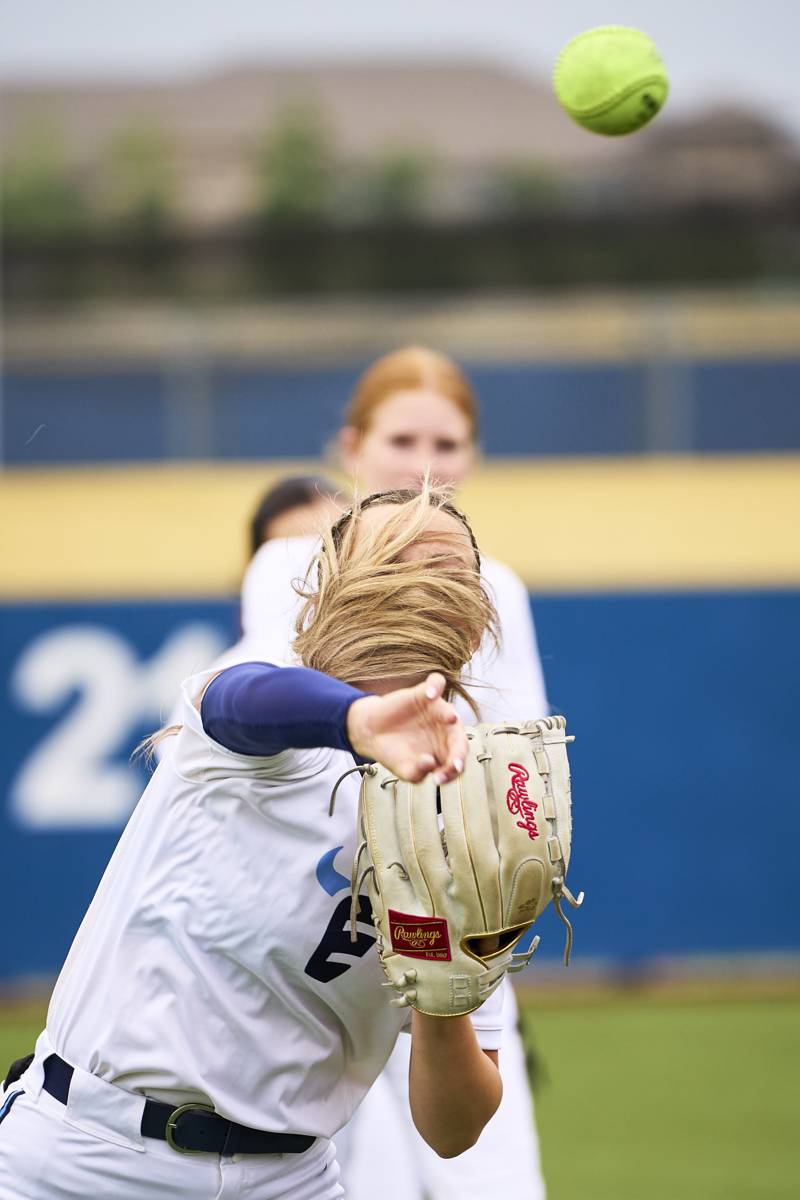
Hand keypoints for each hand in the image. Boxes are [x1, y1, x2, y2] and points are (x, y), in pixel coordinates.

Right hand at [346, 673, 466, 784]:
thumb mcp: (404, 770)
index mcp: (446, 751)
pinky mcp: (423, 694)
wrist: (370, 733)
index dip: (452, 772)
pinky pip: (436, 684)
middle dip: (458, 751)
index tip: (438, 780)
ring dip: (450, 714)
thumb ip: (418, 772)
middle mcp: (446, 731)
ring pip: (450, 711)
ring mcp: (436, 711)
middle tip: (453, 762)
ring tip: (450, 718)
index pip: (457, 761)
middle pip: (459, 738)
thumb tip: (430, 763)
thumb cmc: (393, 752)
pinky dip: (435, 686)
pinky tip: (429, 695)